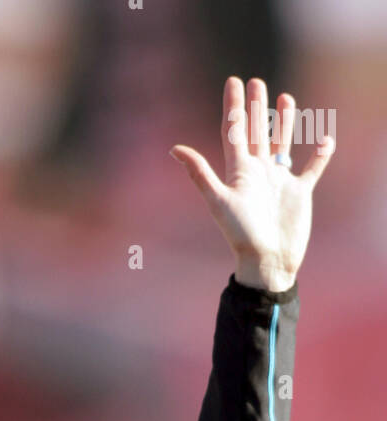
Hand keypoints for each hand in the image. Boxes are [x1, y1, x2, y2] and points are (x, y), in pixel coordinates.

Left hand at [169, 76, 334, 292]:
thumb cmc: (241, 233)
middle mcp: (258, 173)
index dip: (233, 107)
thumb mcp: (218, 200)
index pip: (235, 131)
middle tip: (256, 82)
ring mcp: (279, 182)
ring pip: (281, 144)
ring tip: (285, 98)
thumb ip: (199, 173)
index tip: (233, 82)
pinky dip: (319, 155)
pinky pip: (311, 169)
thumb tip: (174, 149)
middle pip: (257, 132)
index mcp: (239, 171)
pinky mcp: (298, 193)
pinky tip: (324, 139)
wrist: (267, 260)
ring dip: (284, 122)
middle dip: (256, 107)